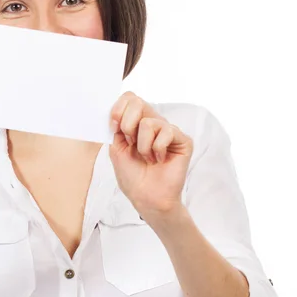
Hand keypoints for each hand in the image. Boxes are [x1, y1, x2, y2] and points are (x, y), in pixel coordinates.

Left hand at [109, 92, 192, 213]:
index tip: (113, 128)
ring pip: (149, 122)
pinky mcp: (183, 140)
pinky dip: (157, 149)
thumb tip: (117, 109)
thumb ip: (117, 127)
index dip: (118, 109)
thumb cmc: (132, 176)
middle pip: (138, 102)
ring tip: (147, 158)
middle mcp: (154, 123)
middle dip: (127, 125)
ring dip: (142, 145)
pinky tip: (159, 160)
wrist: (146, 197)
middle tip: (130, 143)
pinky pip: (166, 132)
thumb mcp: (116, 148)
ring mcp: (169, 131)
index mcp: (137, 123)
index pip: (129, 98)